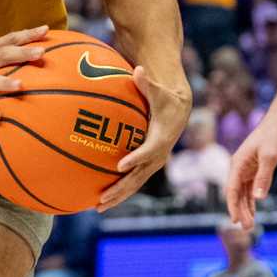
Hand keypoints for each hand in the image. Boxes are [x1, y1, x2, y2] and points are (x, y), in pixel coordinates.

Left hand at [100, 64, 187, 209]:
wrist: (178, 110)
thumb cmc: (164, 97)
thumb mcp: (158, 89)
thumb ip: (146, 83)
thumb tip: (138, 70)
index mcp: (161, 137)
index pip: (148, 151)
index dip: (135, 159)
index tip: (119, 165)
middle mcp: (158, 155)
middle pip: (138, 176)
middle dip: (120, 188)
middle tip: (103, 196)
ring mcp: (153, 163)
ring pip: (135, 184)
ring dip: (117, 196)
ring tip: (98, 207)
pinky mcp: (147, 165)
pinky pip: (132, 181)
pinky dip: (119, 191)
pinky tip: (100, 198)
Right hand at [227, 114, 276, 229]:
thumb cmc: (274, 136)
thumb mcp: (270, 157)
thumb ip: (264, 177)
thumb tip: (258, 198)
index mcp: (237, 164)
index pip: (231, 189)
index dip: (232, 206)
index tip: (235, 221)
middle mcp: (238, 167)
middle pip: (236, 194)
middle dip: (240, 211)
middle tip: (247, 228)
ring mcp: (246, 169)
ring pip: (242, 193)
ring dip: (245, 208)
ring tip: (250, 225)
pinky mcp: (254, 169)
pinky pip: (250, 189)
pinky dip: (251, 201)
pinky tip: (254, 212)